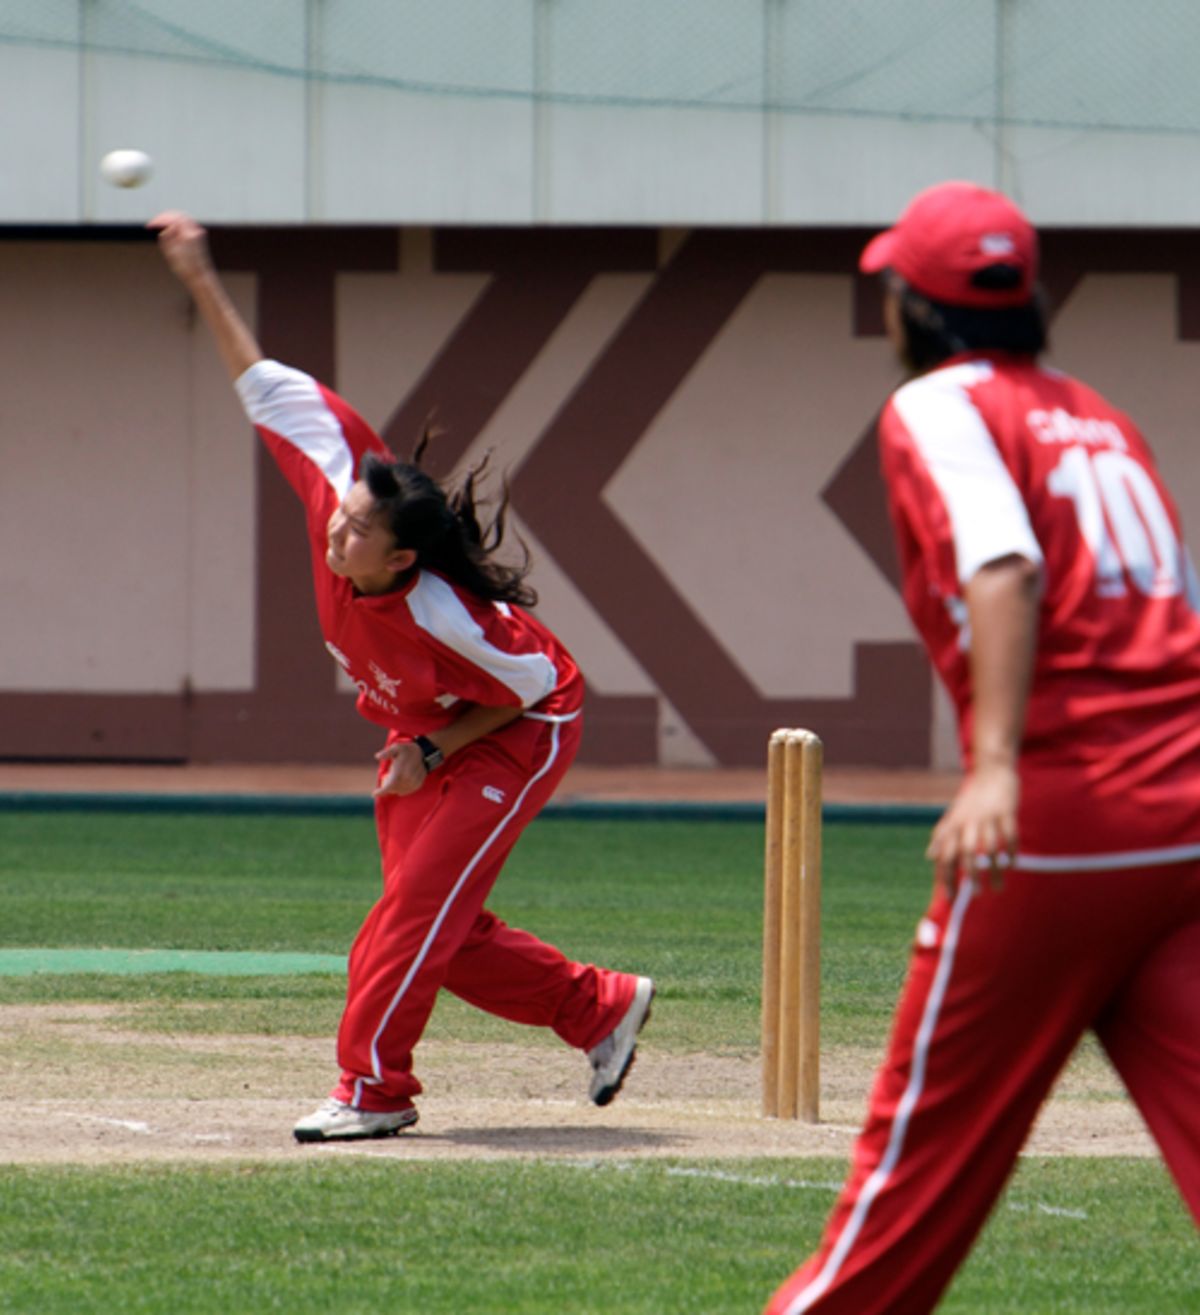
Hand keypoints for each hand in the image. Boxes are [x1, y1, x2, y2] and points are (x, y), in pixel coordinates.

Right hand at [147, 210, 215, 287]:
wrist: (201, 277)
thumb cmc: (185, 269)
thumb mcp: (172, 254)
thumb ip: (168, 237)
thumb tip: (168, 226)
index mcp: (188, 235)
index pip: (171, 219)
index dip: (158, 221)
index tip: (149, 226)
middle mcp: (195, 231)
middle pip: (177, 216)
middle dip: (164, 218)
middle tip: (153, 223)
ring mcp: (198, 233)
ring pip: (182, 218)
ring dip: (170, 219)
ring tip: (159, 224)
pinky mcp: (198, 236)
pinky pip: (186, 223)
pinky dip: (177, 223)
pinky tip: (170, 227)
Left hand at [373, 740, 427, 797]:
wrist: (424, 753)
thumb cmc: (407, 750)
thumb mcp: (396, 747)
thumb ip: (386, 752)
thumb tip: (377, 756)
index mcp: (400, 773)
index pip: (388, 787)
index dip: (381, 792)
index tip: (374, 793)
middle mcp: (407, 780)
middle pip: (393, 790)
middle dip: (388, 787)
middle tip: (388, 777)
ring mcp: (414, 783)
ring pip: (400, 791)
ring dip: (396, 788)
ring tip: (396, 777)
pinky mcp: (418, 784)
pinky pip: (408, 791)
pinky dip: (403, 788)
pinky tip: (402, 781)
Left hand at [926, 762, 1018, 894]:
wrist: (992, 771)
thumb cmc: (972, 799)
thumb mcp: (953, 816)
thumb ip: (943, 836)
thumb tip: (929, 856)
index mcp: (954, 824)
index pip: (945, 854)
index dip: (946, 875)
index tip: (949, 896)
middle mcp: (968, 821)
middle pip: (965, 852)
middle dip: (969, 875)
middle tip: (974, 895)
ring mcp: (988, 816)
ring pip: (989, 847)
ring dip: (993, 870)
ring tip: (997, 888)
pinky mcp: (1006, 811)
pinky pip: (1009, 835)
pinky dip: (1010, 852)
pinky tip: (1012, 865)